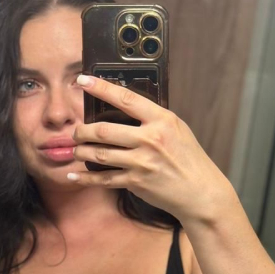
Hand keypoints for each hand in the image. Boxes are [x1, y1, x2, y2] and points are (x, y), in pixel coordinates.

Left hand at [69, 74, 231, 220]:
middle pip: (104, 130)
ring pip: (99, 154)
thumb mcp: (177, 129)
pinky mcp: (135, 182)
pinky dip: (86, 178)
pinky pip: (104, 178)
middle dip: (82, 131)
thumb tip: (126, 109)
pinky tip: (74, 175)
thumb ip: (153, 119)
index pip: (126, 99)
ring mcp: (141, 162)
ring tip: (76, 150)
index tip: (83, 81)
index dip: (101, 88)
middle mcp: (150, 139)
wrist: (200, 192)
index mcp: (161, 120)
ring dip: (81, 152)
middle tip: (76, 132)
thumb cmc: (189, 159)